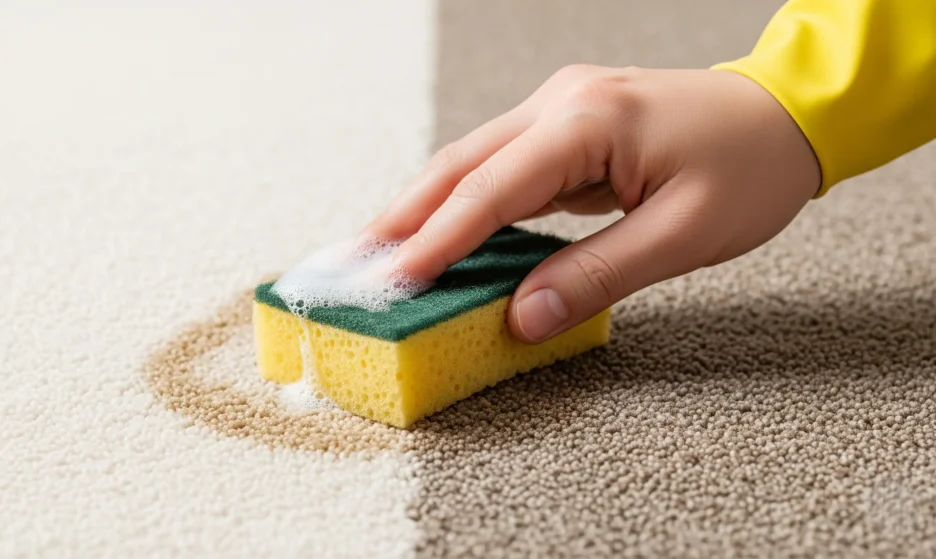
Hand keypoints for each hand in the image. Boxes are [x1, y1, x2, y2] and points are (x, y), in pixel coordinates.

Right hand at [362, 65, 820, 342]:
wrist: (786, 116)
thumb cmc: (749, 169)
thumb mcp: (682, 235)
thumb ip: (597, 276)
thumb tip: (523, 317)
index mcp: (587, 122)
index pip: (490, 191)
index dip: (435, 240)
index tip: (390, 280)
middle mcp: (561, 103)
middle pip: (461, 164)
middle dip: (404, 217)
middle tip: (354, 265)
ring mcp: (560, 108)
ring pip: (473, 161)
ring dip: (425, 208)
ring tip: (381, 253)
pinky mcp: (565, 124)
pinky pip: (501, 165)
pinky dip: (466, 203)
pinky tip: (441, 232)